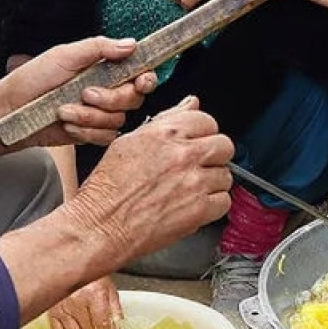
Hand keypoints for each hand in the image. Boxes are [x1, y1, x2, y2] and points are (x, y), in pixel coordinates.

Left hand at [0, 37, 156, 156]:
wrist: (11, 109)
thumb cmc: (32, 79)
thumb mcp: (65, 55)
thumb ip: (99, 48)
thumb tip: (130, 43)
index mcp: (103, 69)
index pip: (138, 73)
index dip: (145, 78)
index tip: (140, 81)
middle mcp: (105, 91)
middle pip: (132, 99)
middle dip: (110, 98)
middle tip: (85, 93)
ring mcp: (98, 113)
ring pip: (117, 120)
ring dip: (89, 116)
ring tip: (65, 110)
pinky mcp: (90, 134)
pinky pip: (104, 137)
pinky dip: (85, 132)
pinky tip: (67, 124)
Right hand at [49, 276, 124, 328]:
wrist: (71, 263)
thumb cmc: (91, 274)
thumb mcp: (109, 289)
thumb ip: (115, 312)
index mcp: (94, 293)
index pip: (102, 324)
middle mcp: (76, 300)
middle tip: (97, 323)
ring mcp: (62, 306)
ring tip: (86, 324)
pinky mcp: (51, 310)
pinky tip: (73, 328)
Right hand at [68, 97, 232, 262]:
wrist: (101, 225)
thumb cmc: (108, 188)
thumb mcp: (130, 141)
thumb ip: (167, 120)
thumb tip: (191, 103)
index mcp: (165, 134)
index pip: (207, 120)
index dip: (203, 133)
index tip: (197, 143)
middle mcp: (182, 155)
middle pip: (224, 146)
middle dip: (214, 155)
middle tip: (199, 166)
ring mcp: (194, 182)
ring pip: (225, 175)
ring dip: (213, 182)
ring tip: (191, 189)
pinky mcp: (199, 210)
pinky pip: (224, 202)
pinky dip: (213, 205)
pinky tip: (194, 204)